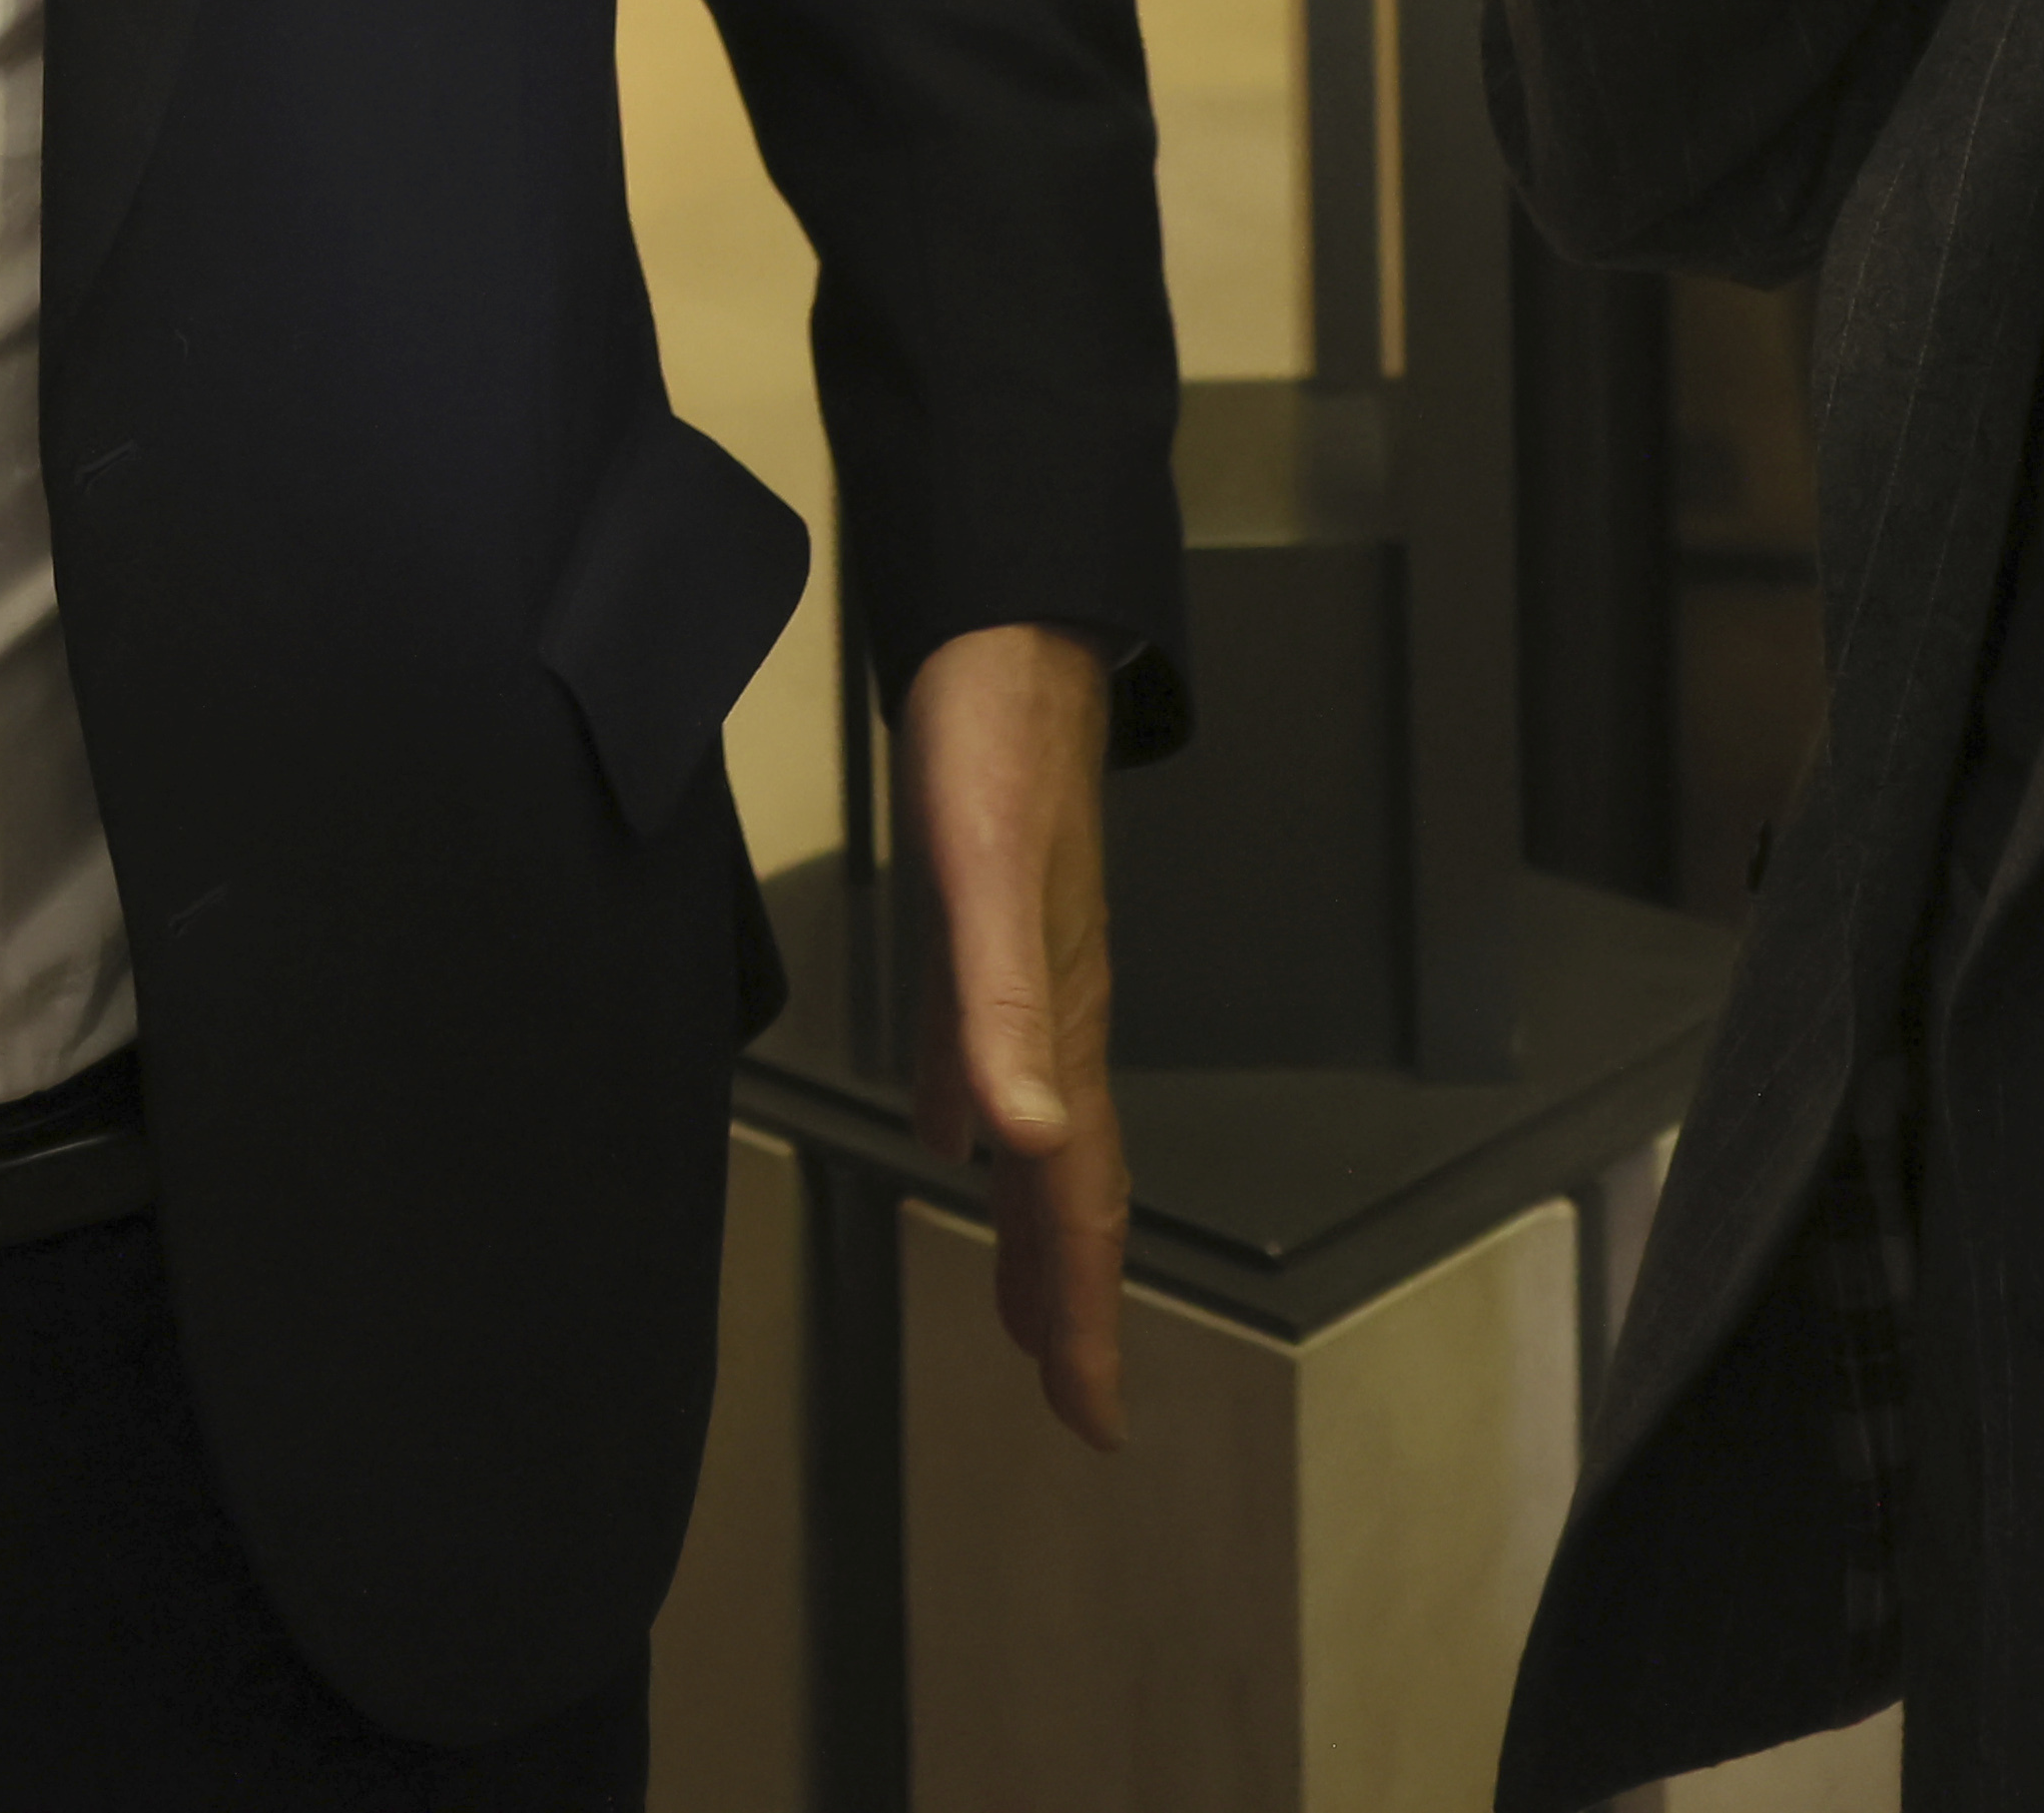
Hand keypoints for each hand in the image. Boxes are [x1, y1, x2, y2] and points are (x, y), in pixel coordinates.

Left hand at [898, 619, 1126, 1447]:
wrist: (1006, 629)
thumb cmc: (992, 751)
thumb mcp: (984, 881)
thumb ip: (998, 1012)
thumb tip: (1017, 1145)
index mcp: (1058, 1026)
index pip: (1075, 1199)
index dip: (1080, 1309)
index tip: (1092, 1414)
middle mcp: (1054, 1012)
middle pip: (1069, 1186)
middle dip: (1071, 1295)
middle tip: (1078, 1398)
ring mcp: (1026, 969)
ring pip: (1039, 1130)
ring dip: (1031, 1222)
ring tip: (1020, 1299)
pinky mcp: (987, 922)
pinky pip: (989, 1053)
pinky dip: (977, 1112)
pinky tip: (952, 1133)